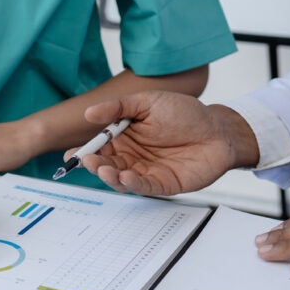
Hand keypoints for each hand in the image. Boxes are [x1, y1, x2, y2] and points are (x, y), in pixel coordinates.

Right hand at [74, 91, 259, 195]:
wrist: (218, 129)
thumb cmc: (185, 112)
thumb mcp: (148, 102)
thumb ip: (118, 108)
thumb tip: (89, 113)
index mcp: (124, 136)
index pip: (99, 147)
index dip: (84, 151)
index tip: (72, 154)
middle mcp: (132, 156)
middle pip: (106, 165)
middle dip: (94, 165)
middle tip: (89, 161)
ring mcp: (146, 171)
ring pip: (120, 179)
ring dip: (110, 176)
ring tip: (105, 170)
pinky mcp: (162, 184)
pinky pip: (142, 186)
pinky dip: (131, 183)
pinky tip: (125, 177)